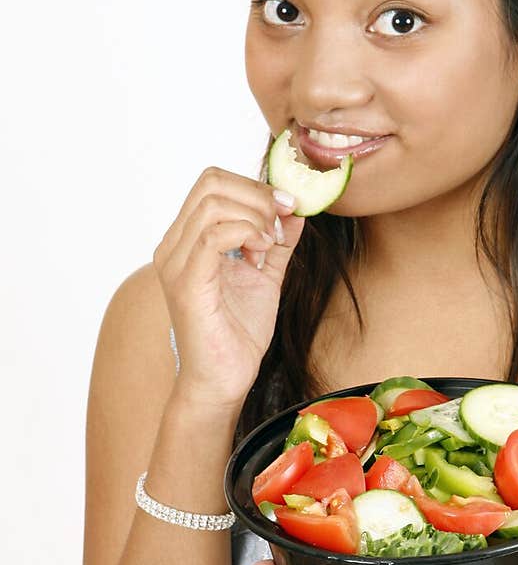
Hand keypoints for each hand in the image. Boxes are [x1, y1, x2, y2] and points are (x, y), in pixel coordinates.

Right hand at [153, 165, 305, 409]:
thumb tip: (295, 210)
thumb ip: (278, 243)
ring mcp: (176, 263)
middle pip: (211, 182)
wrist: (223, 382)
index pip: (213, 183)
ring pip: (213, 203)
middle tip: (282, 223)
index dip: (255, 186)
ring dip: (255, 215)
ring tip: (270, 245)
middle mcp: (174, 246)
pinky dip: (247, 234)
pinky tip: (262, 255)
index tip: (288, 208)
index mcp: (187, 240)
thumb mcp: (266, 276)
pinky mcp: (186, 283)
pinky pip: (212, 236)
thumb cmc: (238, 334)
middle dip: (258, 194)